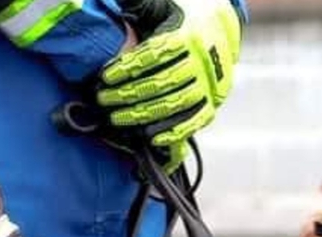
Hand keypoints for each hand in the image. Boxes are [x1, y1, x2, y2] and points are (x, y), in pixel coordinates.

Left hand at [96, 0, 240, 149]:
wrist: (218, 24)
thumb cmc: (179, 16)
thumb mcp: (161, 7)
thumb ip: (139, 5)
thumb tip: (117, 1)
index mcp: (189, 34)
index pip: (155, 54)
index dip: (128, 67)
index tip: (105, 76)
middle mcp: (203, 59)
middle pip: (163, 81)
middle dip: (129, 93)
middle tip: (103, 100)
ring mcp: (212, 82)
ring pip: (177, 103)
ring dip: (145, 114)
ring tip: (117, 118)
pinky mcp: (215, 101)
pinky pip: (196, 120)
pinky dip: (175, 131)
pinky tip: (151, 137)